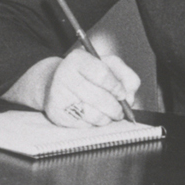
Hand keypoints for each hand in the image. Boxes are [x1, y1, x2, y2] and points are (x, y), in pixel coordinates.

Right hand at [26, 47, 141, 127]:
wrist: (55, 84)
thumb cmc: (87, 75)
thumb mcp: (109, 66)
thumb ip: (126, 77)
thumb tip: (129, 97)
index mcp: (78, 59)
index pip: (102, 75)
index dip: (116, 88)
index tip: (122, 95)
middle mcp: (64, 74)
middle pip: (99, 98)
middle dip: (115, 108)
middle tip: (119, 111)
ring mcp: (58, 95)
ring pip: (93, 115)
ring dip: (106, 118)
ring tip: (107, 114)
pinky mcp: (56, 114)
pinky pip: (84, 125)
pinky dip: (93, 124)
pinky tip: (91, 116)